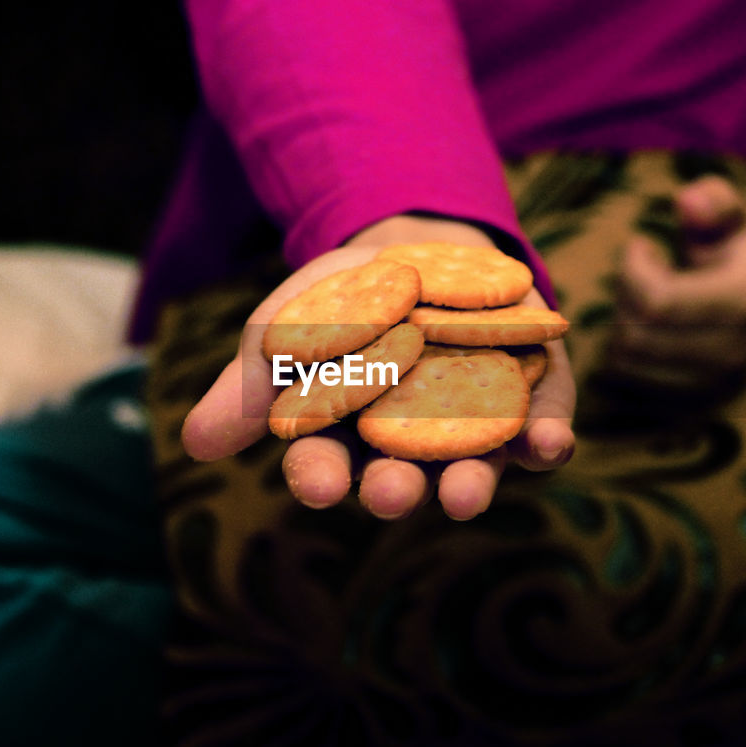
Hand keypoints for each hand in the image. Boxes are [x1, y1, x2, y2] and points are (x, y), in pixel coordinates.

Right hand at [180, 215, 575, 520]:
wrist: (422, 253)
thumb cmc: (342, 301)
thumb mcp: (289, 325)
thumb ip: (251, 382)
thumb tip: (196, 442)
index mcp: (346, 440)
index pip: (327, 466)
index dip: (321, 476)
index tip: (317, 483)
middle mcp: (410, 450)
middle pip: (401, 478)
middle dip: (397, 488)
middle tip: (391, 493)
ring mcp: (474, 433)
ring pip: (471, 469)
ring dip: (469, 483)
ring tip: (463, 493)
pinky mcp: (530, 406)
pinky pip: (541, 432)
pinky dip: (547, 441)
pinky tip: (549, 444)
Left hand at [611, 174, 745, 388]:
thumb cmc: (732, 239)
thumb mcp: (729, 208)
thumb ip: (713, 199)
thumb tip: (689, 202)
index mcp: (742, 300)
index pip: (658, 302)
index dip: (632, 270)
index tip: (641, 244)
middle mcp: (730, 352)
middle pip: (636, 334)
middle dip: (623, 297)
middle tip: (639, 272)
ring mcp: (712, 383)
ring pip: (626, 359)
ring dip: (621, 324)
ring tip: (644, 297)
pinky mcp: (692, 401)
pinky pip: (628, 380)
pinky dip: (624, 350)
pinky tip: (646, 325)